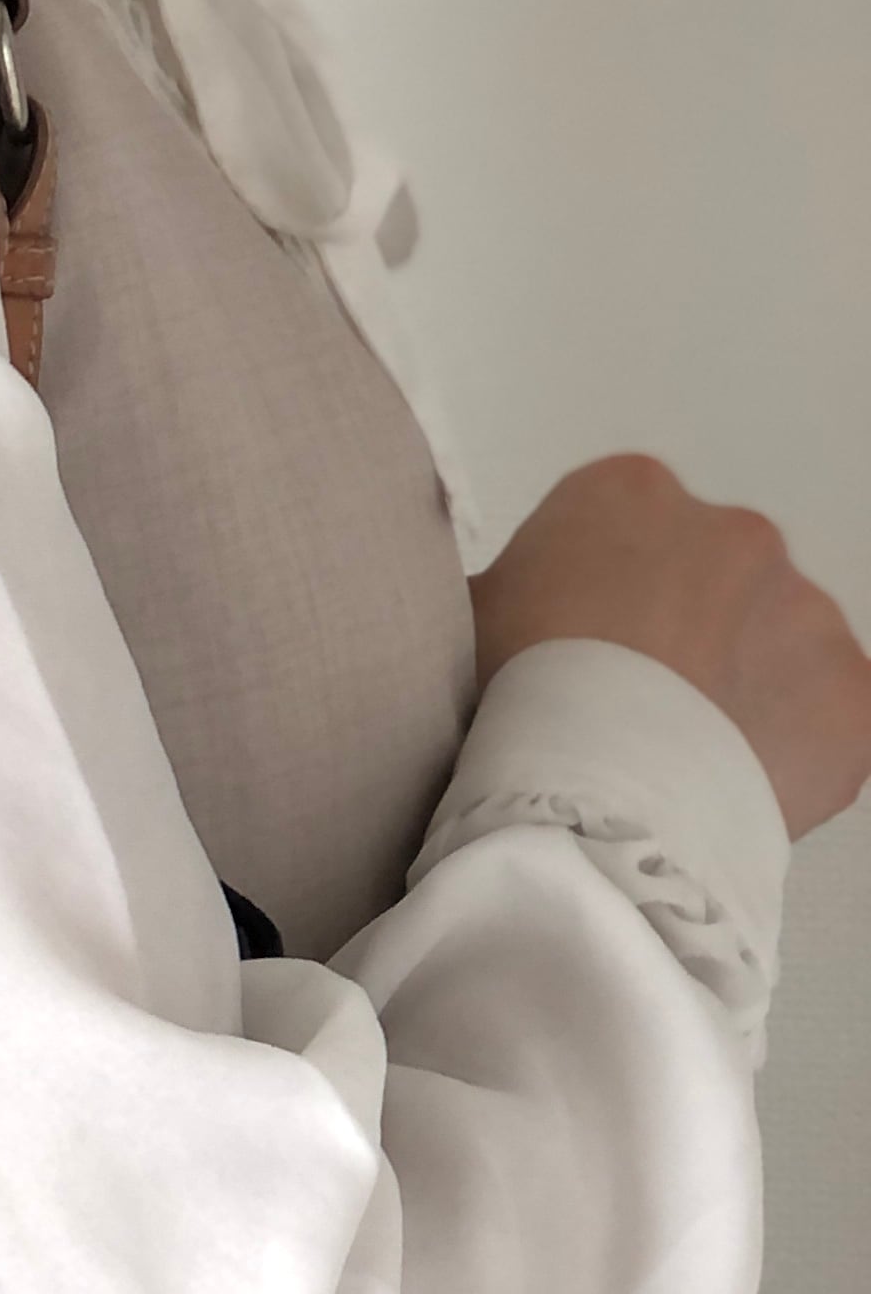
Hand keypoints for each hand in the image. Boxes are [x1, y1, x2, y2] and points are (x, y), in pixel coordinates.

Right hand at [472, 455, 870, 841]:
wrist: (591, 798)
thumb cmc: (511, 700)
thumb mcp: (462, 621)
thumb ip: (502, 592)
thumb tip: (509, 608)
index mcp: (628, 494)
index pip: (617, 530)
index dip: (591, 597)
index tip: (569, 655)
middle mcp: (734, 532)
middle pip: (708, 580)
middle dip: (679, 636)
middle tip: (625, 712)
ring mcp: (807, 611)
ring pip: (774, 646)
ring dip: (737, 691)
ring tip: (677, 762)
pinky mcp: (853, 694)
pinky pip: (826, 719)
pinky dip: (790, 750)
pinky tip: (729, 787)